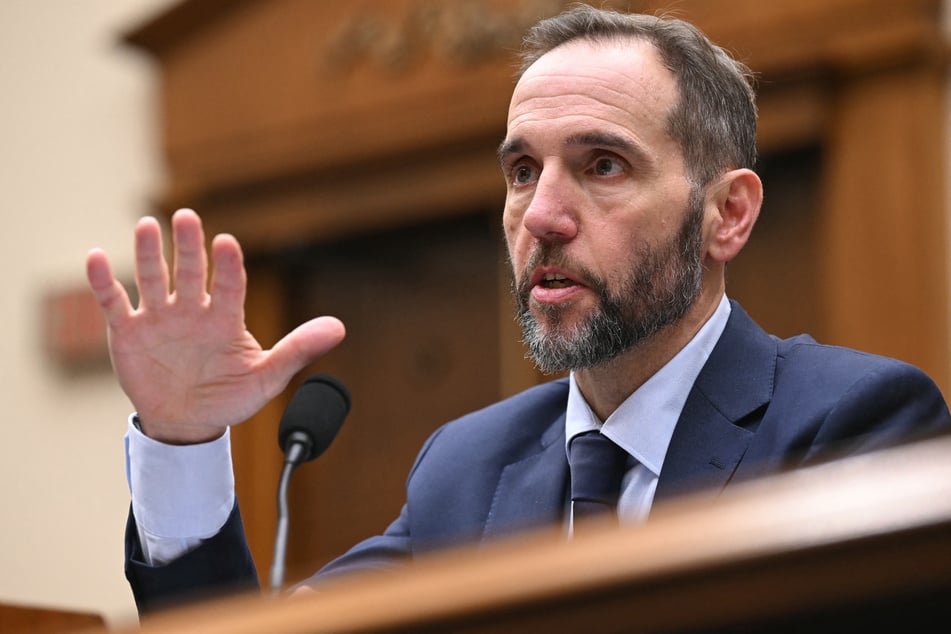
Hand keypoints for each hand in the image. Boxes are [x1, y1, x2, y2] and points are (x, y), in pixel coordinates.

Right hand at [86, 208, 345, 443]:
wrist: (188, 423)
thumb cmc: (229, 398)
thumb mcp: (266, 378)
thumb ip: (298, 351)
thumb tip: (338, 328)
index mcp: (226, 317)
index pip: (229, 284)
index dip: (228, 265)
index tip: (228, 243)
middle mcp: (192, 310)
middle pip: (190, 271)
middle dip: (188, 246)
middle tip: (187, 217)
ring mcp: (160, 318)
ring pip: (152, 278)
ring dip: (148, 254)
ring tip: (146, 225)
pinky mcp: (130, 332)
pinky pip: (116, 303)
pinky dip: (104, 282)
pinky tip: (96, 258)